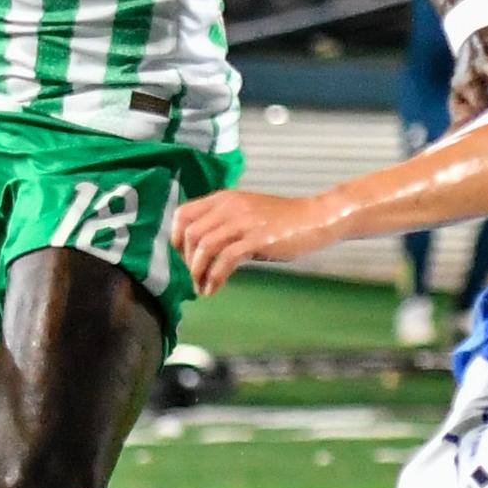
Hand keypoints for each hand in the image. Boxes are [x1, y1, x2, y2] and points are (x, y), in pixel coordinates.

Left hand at [172, 187, 330, 294]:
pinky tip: (214, 288)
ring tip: (201, 287)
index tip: (180, 258)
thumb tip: (198, 249)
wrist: (313, 218)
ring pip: (204, 247)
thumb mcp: (246, 213)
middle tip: (192, 278)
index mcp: (224, 198)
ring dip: (197, 272)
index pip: (183, 213)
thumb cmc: (281, 220)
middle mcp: (229, 206)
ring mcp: (243, 222)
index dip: (174, 238)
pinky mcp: (256, 239)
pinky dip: (214, 277)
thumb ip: (223, 223)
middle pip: (190, 234)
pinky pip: (225, 260)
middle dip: (186, 261)